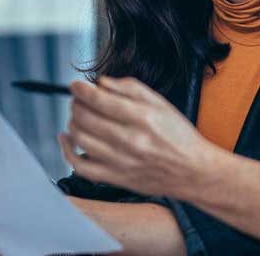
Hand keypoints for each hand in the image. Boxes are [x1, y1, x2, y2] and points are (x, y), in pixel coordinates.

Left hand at [61, 76, 222, 198]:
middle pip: (85, 117)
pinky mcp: (115, 178)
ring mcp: (120, 161)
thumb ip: (130, 88)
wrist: (192, 171)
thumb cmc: (178, 136)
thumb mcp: (160, 103)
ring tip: (78, 116)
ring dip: (73, 122)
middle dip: (76, 104)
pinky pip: (80, 166)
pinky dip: (67, 150)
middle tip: (79, 100)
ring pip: (79, 138)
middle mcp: (129, 140)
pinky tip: (67, 138)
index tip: (75, 85)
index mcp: (141, 118)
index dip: (80, 90)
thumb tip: (101, 82)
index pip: (99, 99)